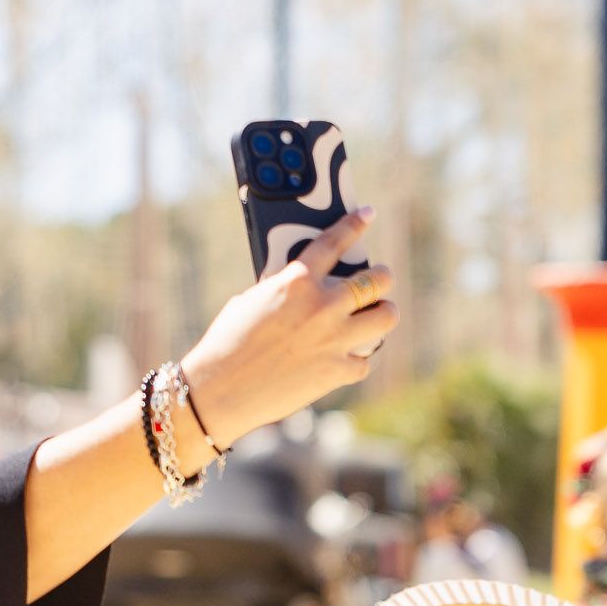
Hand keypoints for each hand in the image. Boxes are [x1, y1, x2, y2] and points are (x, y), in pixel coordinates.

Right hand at [179, 209, 399, 450]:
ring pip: (387, 316)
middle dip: (381, 276)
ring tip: (376, 315)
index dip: (354, 224)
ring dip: (383, 313)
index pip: (335, 241)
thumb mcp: (252, 301)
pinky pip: (365, 359)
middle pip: (377, 279)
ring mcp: (335, 339)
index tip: (368, 214)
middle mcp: (323, 306)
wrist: (220, 391)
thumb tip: (311, 285)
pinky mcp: (338, 371)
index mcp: (297, 281)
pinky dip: (356, 358)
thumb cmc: (227, 342)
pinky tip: (345, 357)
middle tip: (379, 279)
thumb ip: (286, 288)